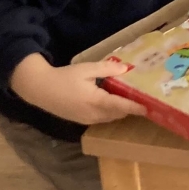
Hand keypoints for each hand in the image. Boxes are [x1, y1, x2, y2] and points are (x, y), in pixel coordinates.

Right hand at [10, 54, 145, 125]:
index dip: (135, 107)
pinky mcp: (81, 120)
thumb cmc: (64, 77)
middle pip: (117, 113)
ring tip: (131, 100)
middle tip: (143, 99)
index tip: (149, 108)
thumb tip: (126, 68)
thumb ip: (107, 69)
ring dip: (120, 110)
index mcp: (95, 101)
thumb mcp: (86, 69)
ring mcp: (86, 120)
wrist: (39, 89)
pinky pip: (101, 118)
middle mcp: (93, 114)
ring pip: (110, 117)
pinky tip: (112, 101)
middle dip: (130, 108)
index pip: (120, 106)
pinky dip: (110, 112)